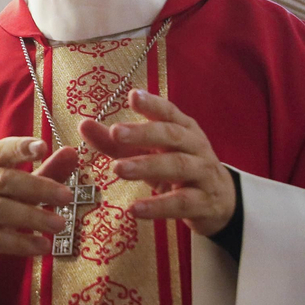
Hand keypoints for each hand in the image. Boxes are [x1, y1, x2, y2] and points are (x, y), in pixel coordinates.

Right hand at [0, 138, 78, 275]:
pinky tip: (42, 245)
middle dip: (37, 187)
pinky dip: (20, 243)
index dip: (20, 148)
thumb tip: (73, 153)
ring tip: (60, 225)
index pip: (0, 150)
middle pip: (3, 180)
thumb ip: (45, 171)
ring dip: (31, 217)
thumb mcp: (15, 187)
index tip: (43, 147)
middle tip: (66, 196)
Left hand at [79, 90, 235, 236]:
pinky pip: (181, 203)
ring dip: (146, 166)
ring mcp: (202, 174)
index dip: (152, 104)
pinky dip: (158, 206)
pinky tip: (135, 209)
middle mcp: (196, 147)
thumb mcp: (150, 154)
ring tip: (118, 169)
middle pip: (172, 135)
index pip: (169, 112)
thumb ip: (117, 142)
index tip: (132, 96)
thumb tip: (83, 125)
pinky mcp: (204, 203)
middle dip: (144, 132)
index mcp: (184, 129)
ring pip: (177, 166)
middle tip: (116, 132)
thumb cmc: (178, 171)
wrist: (220, 202)